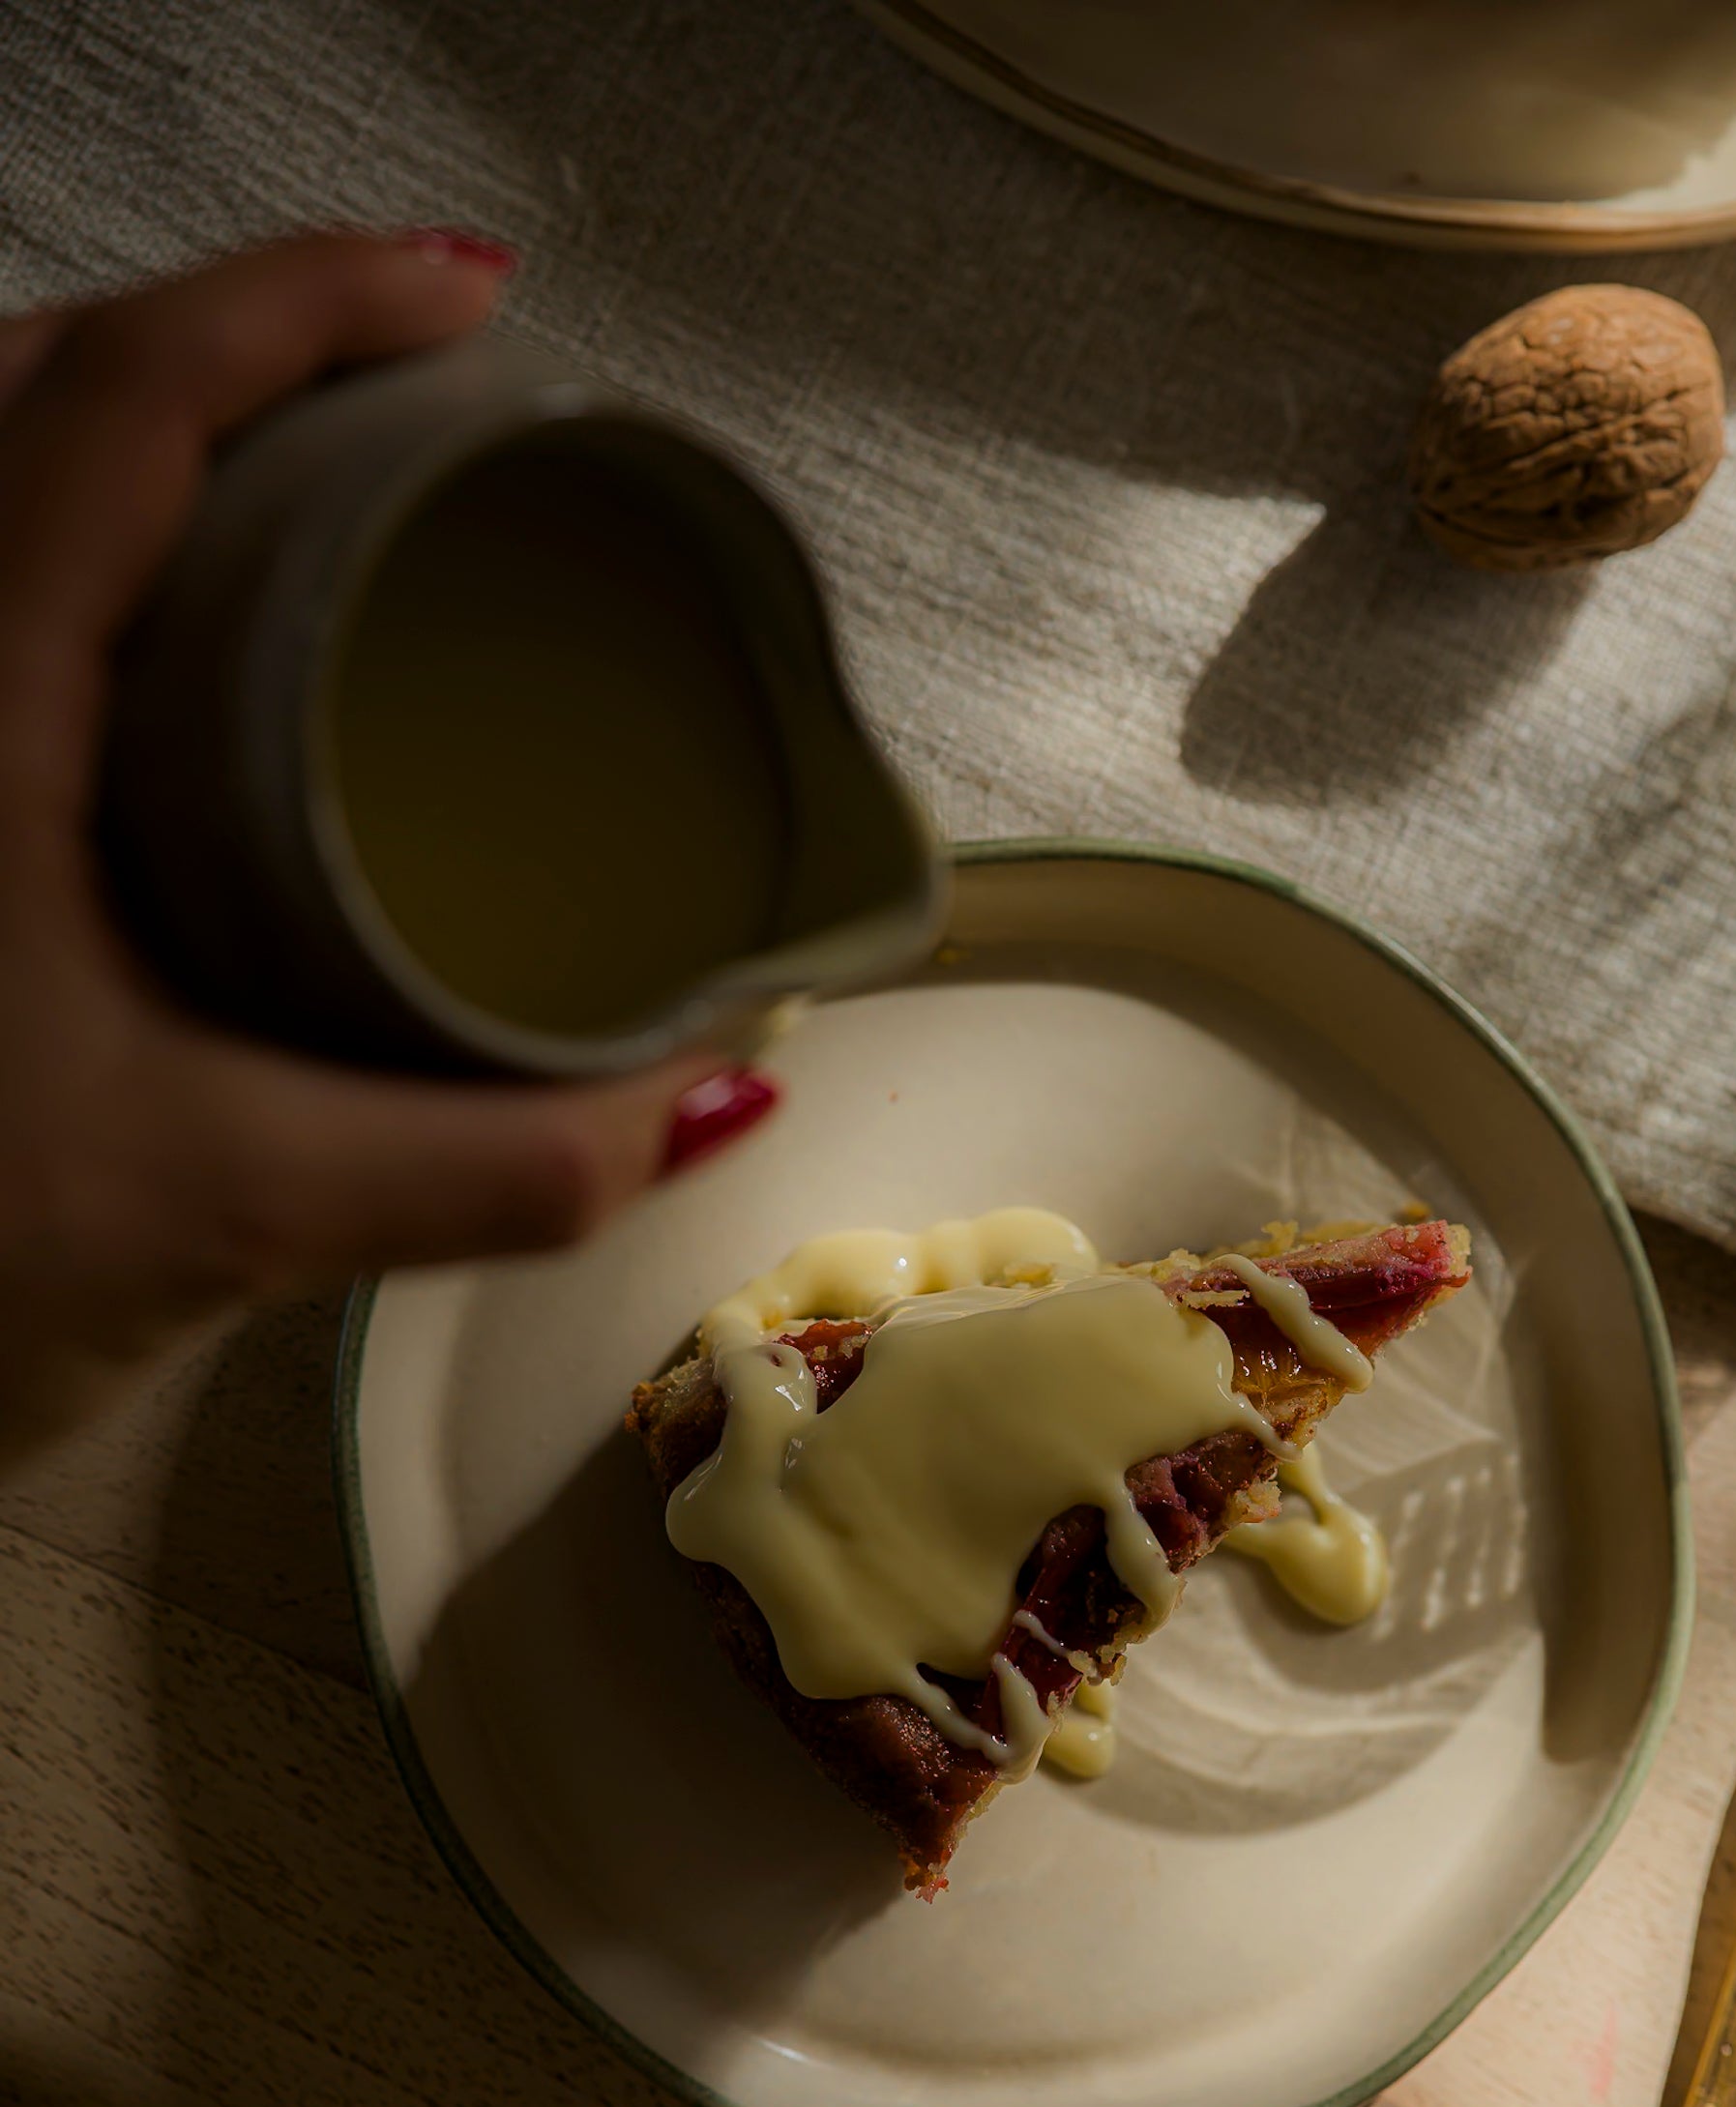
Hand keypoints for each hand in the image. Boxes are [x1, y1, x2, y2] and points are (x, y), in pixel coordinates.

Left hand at [0, 231, 772, 1466]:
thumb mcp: (234, 1210)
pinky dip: (92, 530)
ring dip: (149, 414)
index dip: (308, 301)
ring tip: (319, 461)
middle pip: (44, 378)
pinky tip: (184, 625)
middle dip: (242, 330)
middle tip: (416, 367)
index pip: (127, 400)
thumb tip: (701, 1092)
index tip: (465, 299)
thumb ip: (493, 1165)